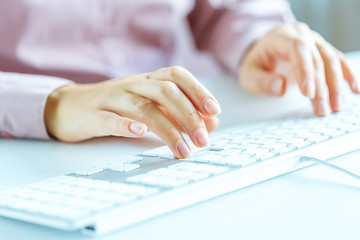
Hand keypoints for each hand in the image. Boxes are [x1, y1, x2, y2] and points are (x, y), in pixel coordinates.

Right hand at [44, 66, 220, 157]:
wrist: (68, 106)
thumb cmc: (114, 106)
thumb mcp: (148, 106)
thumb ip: (177, 113)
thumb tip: (210, 124)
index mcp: (147, 80)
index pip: (177, 75)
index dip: (198, 90)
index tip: (214, 111)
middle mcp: (132, 85)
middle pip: (165, 91)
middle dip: (189, 116)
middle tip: (202, 140)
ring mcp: (111, 98)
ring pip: (143, 107)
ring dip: (168, 129)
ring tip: (183, 149)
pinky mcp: (92, 115)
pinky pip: (109, 118)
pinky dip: (126, 125)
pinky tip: (140, 133)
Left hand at [239, 22, 359, 115]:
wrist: (263, 52)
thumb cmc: (256, 64)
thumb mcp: (248, 73)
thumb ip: (261, 81)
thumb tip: (279, 87)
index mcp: (281, 37)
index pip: (297, 49)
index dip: (304, 71)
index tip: (307, 94)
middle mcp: (302, 35)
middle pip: (316, 59)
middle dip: (321, 87)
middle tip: (322, 110)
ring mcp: (315, 42)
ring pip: (331, 61)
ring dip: (336, 86)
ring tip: (337, 107)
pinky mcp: (323, 51)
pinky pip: (339, 62)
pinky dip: (348, 76)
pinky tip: (355, 90)